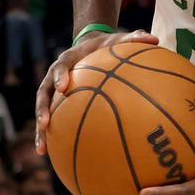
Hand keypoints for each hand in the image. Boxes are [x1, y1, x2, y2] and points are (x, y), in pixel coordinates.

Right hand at [35, 28, 159, 153]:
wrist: (92, 47)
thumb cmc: (108, 45)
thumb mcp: (120, 39)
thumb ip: (134, 39)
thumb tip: (154, 38)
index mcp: (68, 60)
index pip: (61, 66)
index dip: (59, 76)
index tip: (63, 87)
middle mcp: (56, 76)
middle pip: (44, 92)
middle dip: (43, 108)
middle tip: (45, 124)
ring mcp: (54, 91)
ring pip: (44, 110)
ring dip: (41, 131)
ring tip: (42, 150)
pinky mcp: (59, 104)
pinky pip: (55, 120)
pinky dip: (53, 138)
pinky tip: (54, 156)